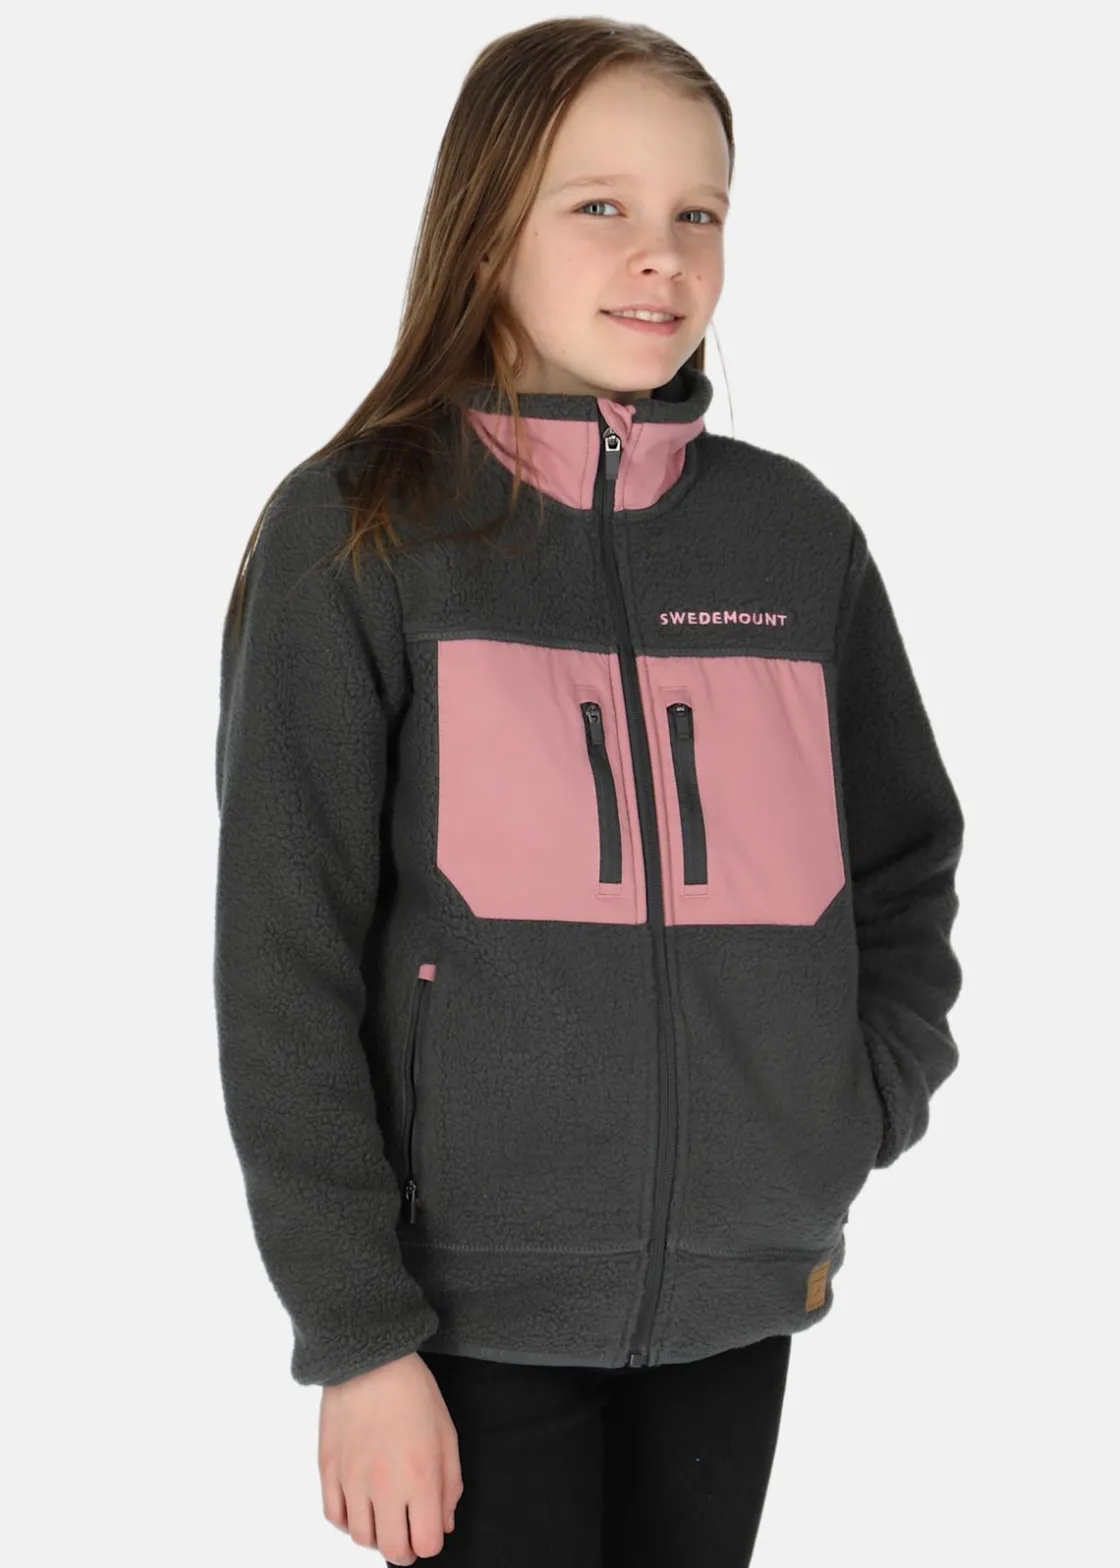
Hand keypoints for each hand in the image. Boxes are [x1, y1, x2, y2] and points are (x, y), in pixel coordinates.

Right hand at [319, 1351, 462, 1561]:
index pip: (426, 1542)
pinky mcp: (328, 1469)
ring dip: (376, 1536)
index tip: (430, 1529)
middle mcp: (384, 1485)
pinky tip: (359, 1507)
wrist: (369, 1359)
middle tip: (408, 1535)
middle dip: (405, 1550)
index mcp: (420, 1477)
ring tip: (384, 1518)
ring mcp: (352, 1480)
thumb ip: (450, 1484)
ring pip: (361, 1538)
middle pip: (392, 1549)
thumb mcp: (446, 1434)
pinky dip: (348, 1522)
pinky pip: (334, 1516)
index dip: (431, 1542)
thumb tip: (445, 1524)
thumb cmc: (413, 1392)